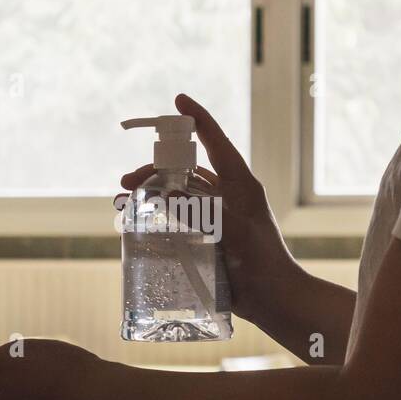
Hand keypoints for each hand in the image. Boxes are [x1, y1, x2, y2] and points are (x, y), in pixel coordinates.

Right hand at [118, 93, 297, 321]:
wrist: (275, 299)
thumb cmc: (262, 261)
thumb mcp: (233, 230)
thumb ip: (201, 210)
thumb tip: (167, 192)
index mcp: (240, 184)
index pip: (216, 142)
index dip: (198, 119)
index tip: (179, 100)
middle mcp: (227, 196)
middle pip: (187, 170)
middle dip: (157, 168)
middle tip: (128, 181)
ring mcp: (217, 217)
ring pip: (179, 194)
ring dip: (153, 193)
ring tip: (125, 202)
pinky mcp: (208, 239)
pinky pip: (179, 219)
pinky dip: (159, 216)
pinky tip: (139, 221)